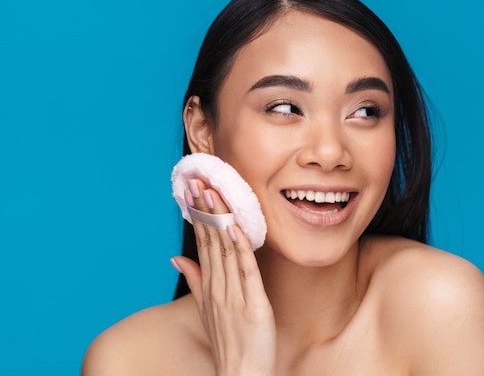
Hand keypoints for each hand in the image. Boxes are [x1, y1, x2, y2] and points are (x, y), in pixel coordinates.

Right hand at [172, 179, 276, 375]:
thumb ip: (194, 281)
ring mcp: (234, 295)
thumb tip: (176, 258)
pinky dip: (241, 247)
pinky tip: (236, 226)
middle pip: (210, 240)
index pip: (201, 242)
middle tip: (198, 179)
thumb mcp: (207, 309)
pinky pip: (246, 270)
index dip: (198, 215)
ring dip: (220, 219)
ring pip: (225, 249)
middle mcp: (218, 287)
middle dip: (204, 208)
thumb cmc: (228, 341)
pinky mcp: (254, 304)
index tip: (192, 190)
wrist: (241, 374)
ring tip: (213, 191)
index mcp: (209, 286)